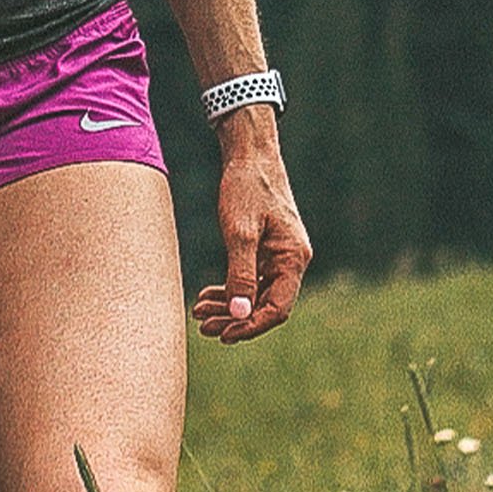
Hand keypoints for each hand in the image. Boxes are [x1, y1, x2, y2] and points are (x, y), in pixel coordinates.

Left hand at [192, 108, 308, 342]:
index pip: (277, 308)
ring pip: (255, 294)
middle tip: (203, 327)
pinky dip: (229, 290)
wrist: (250, 158)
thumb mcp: (240, 233)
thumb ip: (240, 274)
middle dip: (234, 319)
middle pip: (265, 305)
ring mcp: (279, 257)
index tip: (223, 334)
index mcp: (293, 259)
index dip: (251, 325)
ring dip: (229, 307)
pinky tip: (206, 295)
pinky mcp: (266, 251)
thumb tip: (240, 313)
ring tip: (199, 314)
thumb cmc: (246, 190)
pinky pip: (250, 280)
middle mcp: (291, 261)